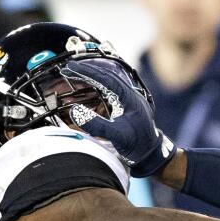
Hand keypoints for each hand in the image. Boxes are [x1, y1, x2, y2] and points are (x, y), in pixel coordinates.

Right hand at [60, 59, 176, 176]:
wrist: (151, 153)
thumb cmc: (137, 145)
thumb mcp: (117, 136)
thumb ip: (97, 125)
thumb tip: (75, 110)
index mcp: (130, 98)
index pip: (106, 78)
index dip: (88, 72)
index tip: (71, 68)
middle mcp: (131, 94)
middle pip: (107, 75)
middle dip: (87, 71)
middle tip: (68, 69)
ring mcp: (129, 98)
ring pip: (109, 80)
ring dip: (92, 76)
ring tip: (74, 73)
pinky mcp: (126, 104)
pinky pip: (110, 88)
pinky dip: (97, 84)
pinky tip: (88, 84)